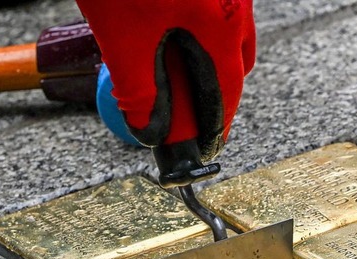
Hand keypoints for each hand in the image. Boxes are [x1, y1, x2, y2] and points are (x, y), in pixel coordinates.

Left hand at [76, 0, 255, 161]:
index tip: (205, 146)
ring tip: (170, 76)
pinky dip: (195, 35)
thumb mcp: (123, 34)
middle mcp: (234, 5)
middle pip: (233, 65)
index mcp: (222, 26)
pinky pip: (213, 14)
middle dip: (212, 94)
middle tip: (185, 112)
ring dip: (203, 63)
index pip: (226, 93)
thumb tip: (146, 124)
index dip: (215, 125)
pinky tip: (165, 35)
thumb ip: (138, 86)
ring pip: (226, 36)